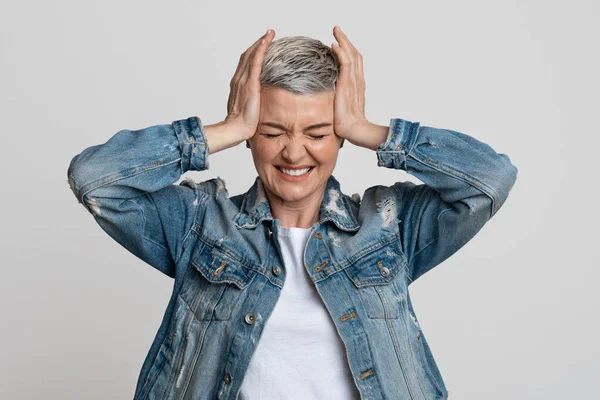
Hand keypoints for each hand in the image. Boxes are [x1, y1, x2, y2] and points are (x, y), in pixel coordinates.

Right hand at [225, 29, 275, 138]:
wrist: (236, 128)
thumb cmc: (243, 123)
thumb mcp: (249, 108)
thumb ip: (254, 100)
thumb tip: (262, 100)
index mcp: (238, 84)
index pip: (245, 63)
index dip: (253, 52)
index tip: (262, 44)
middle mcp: (238, 79)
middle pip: (247, 55)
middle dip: (258, 43)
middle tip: (268, 34)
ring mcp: (243, 80)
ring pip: (251, 55)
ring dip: (261, 42)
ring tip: (270, 33)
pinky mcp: (250, 84)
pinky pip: (255, 62)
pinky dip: (260, 50)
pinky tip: (266, 42)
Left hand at [330, 26, 370, 142]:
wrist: (353, 129)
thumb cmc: (346, 122)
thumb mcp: (342, 105)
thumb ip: (339, 96)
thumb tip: (330, 93)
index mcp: (357, 84)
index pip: (355, 61)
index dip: (348, 49)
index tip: (339, 41)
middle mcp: (357, 80)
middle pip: (355, 54)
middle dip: (346, 40)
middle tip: (337, 29)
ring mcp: (354, 81)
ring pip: (351, 55)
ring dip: (343, 41)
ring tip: (336, 31)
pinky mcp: (348, 84)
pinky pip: (346, 64)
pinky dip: (341, 52)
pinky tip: (334, 45)